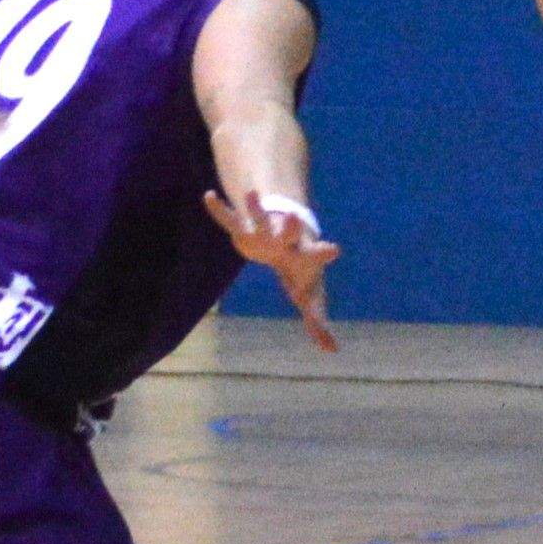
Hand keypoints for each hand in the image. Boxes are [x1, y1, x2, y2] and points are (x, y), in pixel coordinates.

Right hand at [205, 188, 339, 350]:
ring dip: (256, 208)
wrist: (289, 237)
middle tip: (292, 218)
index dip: (324, 253)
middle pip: (289, 233)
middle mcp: (286, 240)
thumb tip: (332, 351)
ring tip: (251, 192)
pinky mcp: (245, 229)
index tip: (334, 249)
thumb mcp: (310, 296)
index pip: (317, 255)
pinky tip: (208, 196)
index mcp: (304, 256)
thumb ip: (318, 322)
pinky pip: (230, 220)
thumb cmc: (301, 272)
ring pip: (260, 219)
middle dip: (289, 227)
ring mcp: (266, 232)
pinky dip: (220, 211)